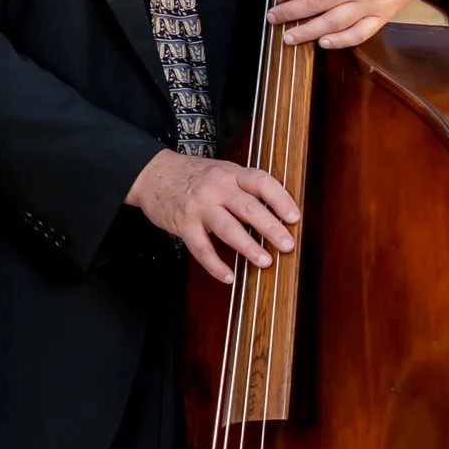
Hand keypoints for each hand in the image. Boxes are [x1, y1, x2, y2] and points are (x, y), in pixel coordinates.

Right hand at [128, 149, 299, 287]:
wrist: (153, 174)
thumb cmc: (193, 176)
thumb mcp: (222, 172)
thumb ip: (244, 187)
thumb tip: (277, 212)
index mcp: (230, 173)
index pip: (261, 182)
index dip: (281, 199)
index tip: (295, 217)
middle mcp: (216, 187)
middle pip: (248, 207)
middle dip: (271, 228)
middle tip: (288, 245)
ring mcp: (199, 206)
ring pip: (227, 228)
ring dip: (248, 247)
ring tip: (265, 262)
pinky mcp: (183, 224)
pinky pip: (201, 248)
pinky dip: (215, 265)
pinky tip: (228, 276)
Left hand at [269, 0, 448, 49]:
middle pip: (317, 3)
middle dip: (290, 13)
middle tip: (273, 18)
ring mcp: (372, 2)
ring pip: (335, 22)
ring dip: (308, 32)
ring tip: (288, 37)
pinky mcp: (382, 16)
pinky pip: (360, 33)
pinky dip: (341, 41)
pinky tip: (323, 43)